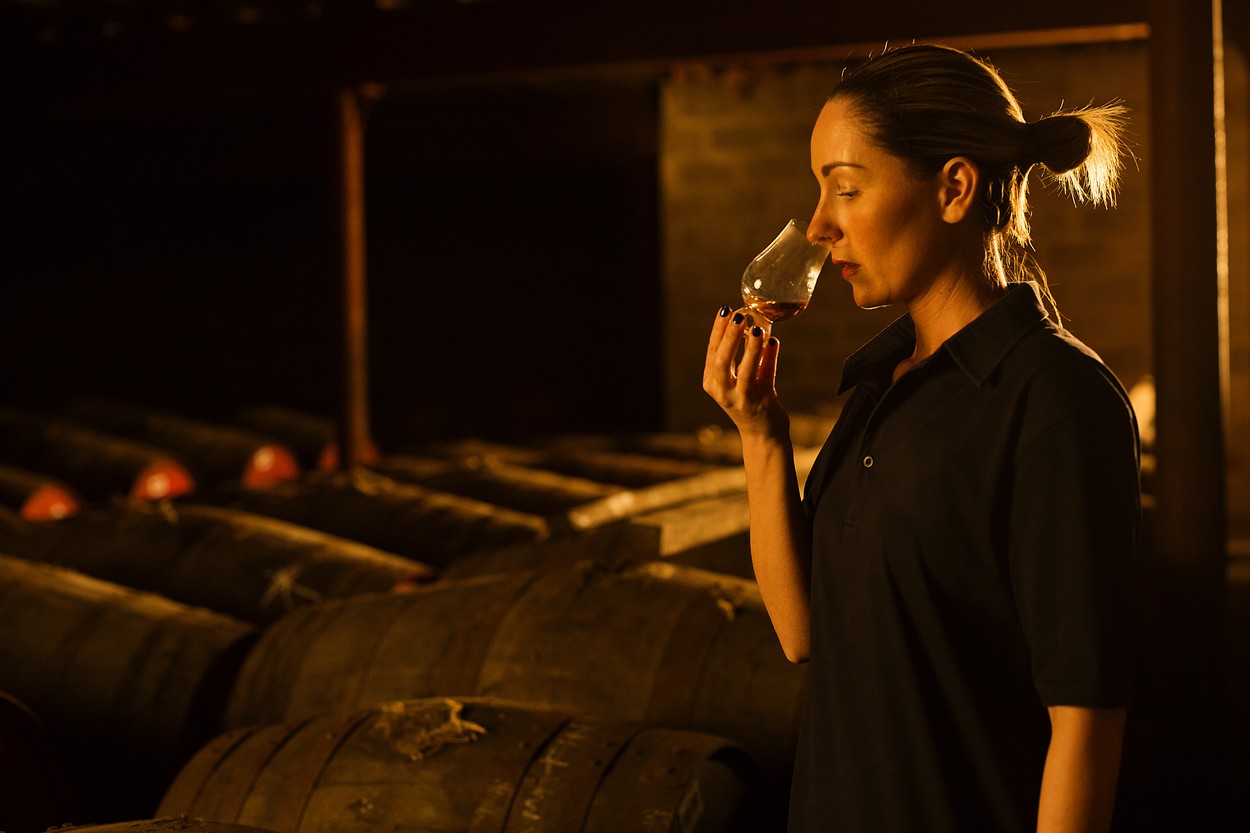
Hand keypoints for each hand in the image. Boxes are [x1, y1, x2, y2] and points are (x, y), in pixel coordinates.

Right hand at [702, 306, 788, 437]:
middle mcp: (722, 392)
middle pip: (722, 361)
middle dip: (730, 336)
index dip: (718, 329)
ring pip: (744, 371)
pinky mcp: (761, 402)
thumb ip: (738, 356)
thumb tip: (750, 323)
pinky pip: (766, 376)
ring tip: (757, 329)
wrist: (762, 433)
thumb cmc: (748, 399)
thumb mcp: (735, 379)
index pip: (712, 352)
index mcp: (711, 382)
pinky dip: (770, 358)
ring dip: (750, 348)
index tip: (725, 309)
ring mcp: (742, 399)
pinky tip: (773, 342)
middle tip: (740, 315)